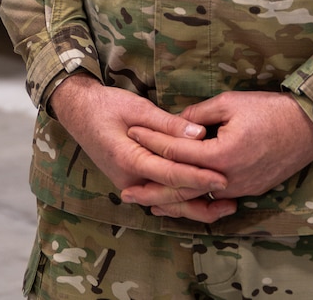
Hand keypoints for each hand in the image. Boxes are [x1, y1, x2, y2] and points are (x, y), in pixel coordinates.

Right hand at [50, 74, 227, 207]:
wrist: (78, 112)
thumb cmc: (106, 105)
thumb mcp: (137, 107)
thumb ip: (167, 124)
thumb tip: (199, 134)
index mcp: (129, 159)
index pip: (171, 174)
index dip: (198, 176)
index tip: (223, 177)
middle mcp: (129, 179)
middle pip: (171, 198)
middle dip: (203, 200)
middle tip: (233, 199)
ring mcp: (130, 184)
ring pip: (167, 204)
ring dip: (196, 207)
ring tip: (225, 207)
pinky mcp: (134, 182)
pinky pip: (161, 197)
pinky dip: (182, 202)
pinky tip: (202, 202)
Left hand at [126, 91, 312, 222]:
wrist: (310, 126)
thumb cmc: (270, 109)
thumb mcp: (230, 103)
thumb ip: (198, 115)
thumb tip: (175, 123)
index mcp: (220, 154)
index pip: (176, 150)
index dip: (151, 140)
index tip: (131, 133)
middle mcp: (228, 178)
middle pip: (182, 188)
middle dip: (153, 189)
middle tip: (125, 192)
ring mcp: (241, 188)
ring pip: (199, 200)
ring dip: (173, 201)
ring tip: (148, 203)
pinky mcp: (251, 190)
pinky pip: (217, 199)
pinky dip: (197, 200)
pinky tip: (184, 200)